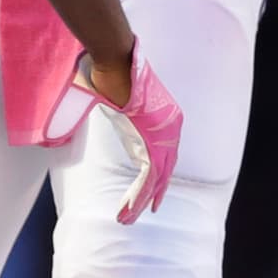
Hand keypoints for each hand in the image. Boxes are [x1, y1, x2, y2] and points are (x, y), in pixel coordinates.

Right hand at [47, 40, 182, 224]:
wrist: (114, 59)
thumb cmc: (111, 68)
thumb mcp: (119, 94)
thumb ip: (121, 107)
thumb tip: (106, 99)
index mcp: (164, 115)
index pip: (164, 152)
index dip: (158, 173)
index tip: (152, 190)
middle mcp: (170, 127)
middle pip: (164, 168)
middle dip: (154, 192)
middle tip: (147, 210)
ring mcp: (163, 136)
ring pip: (155, 179)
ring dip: (140, 202)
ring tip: (127, 219)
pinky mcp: (151, 143)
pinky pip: (148, 178)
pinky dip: (138, 198)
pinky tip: (128, 212)